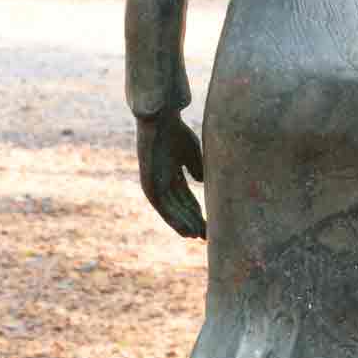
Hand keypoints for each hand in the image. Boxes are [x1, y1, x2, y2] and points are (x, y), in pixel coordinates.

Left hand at [136, 111, 205, 239]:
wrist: (160, 120)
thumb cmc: (175, 131)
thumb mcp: (190, 152)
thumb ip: (196, 168)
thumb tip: (202, 183)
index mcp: (170, 173)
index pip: (185, 198)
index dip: (197, 211)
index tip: (208, 224)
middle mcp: (161, 181)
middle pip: (179, 206)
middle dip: (193, 220)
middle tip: (206, 235)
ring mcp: (154, 183)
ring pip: (171, 210)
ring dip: (185, 224)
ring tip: (198, 237)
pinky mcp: (149, 184)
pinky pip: (162, 207)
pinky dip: (174, 220)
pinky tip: (185, 230)